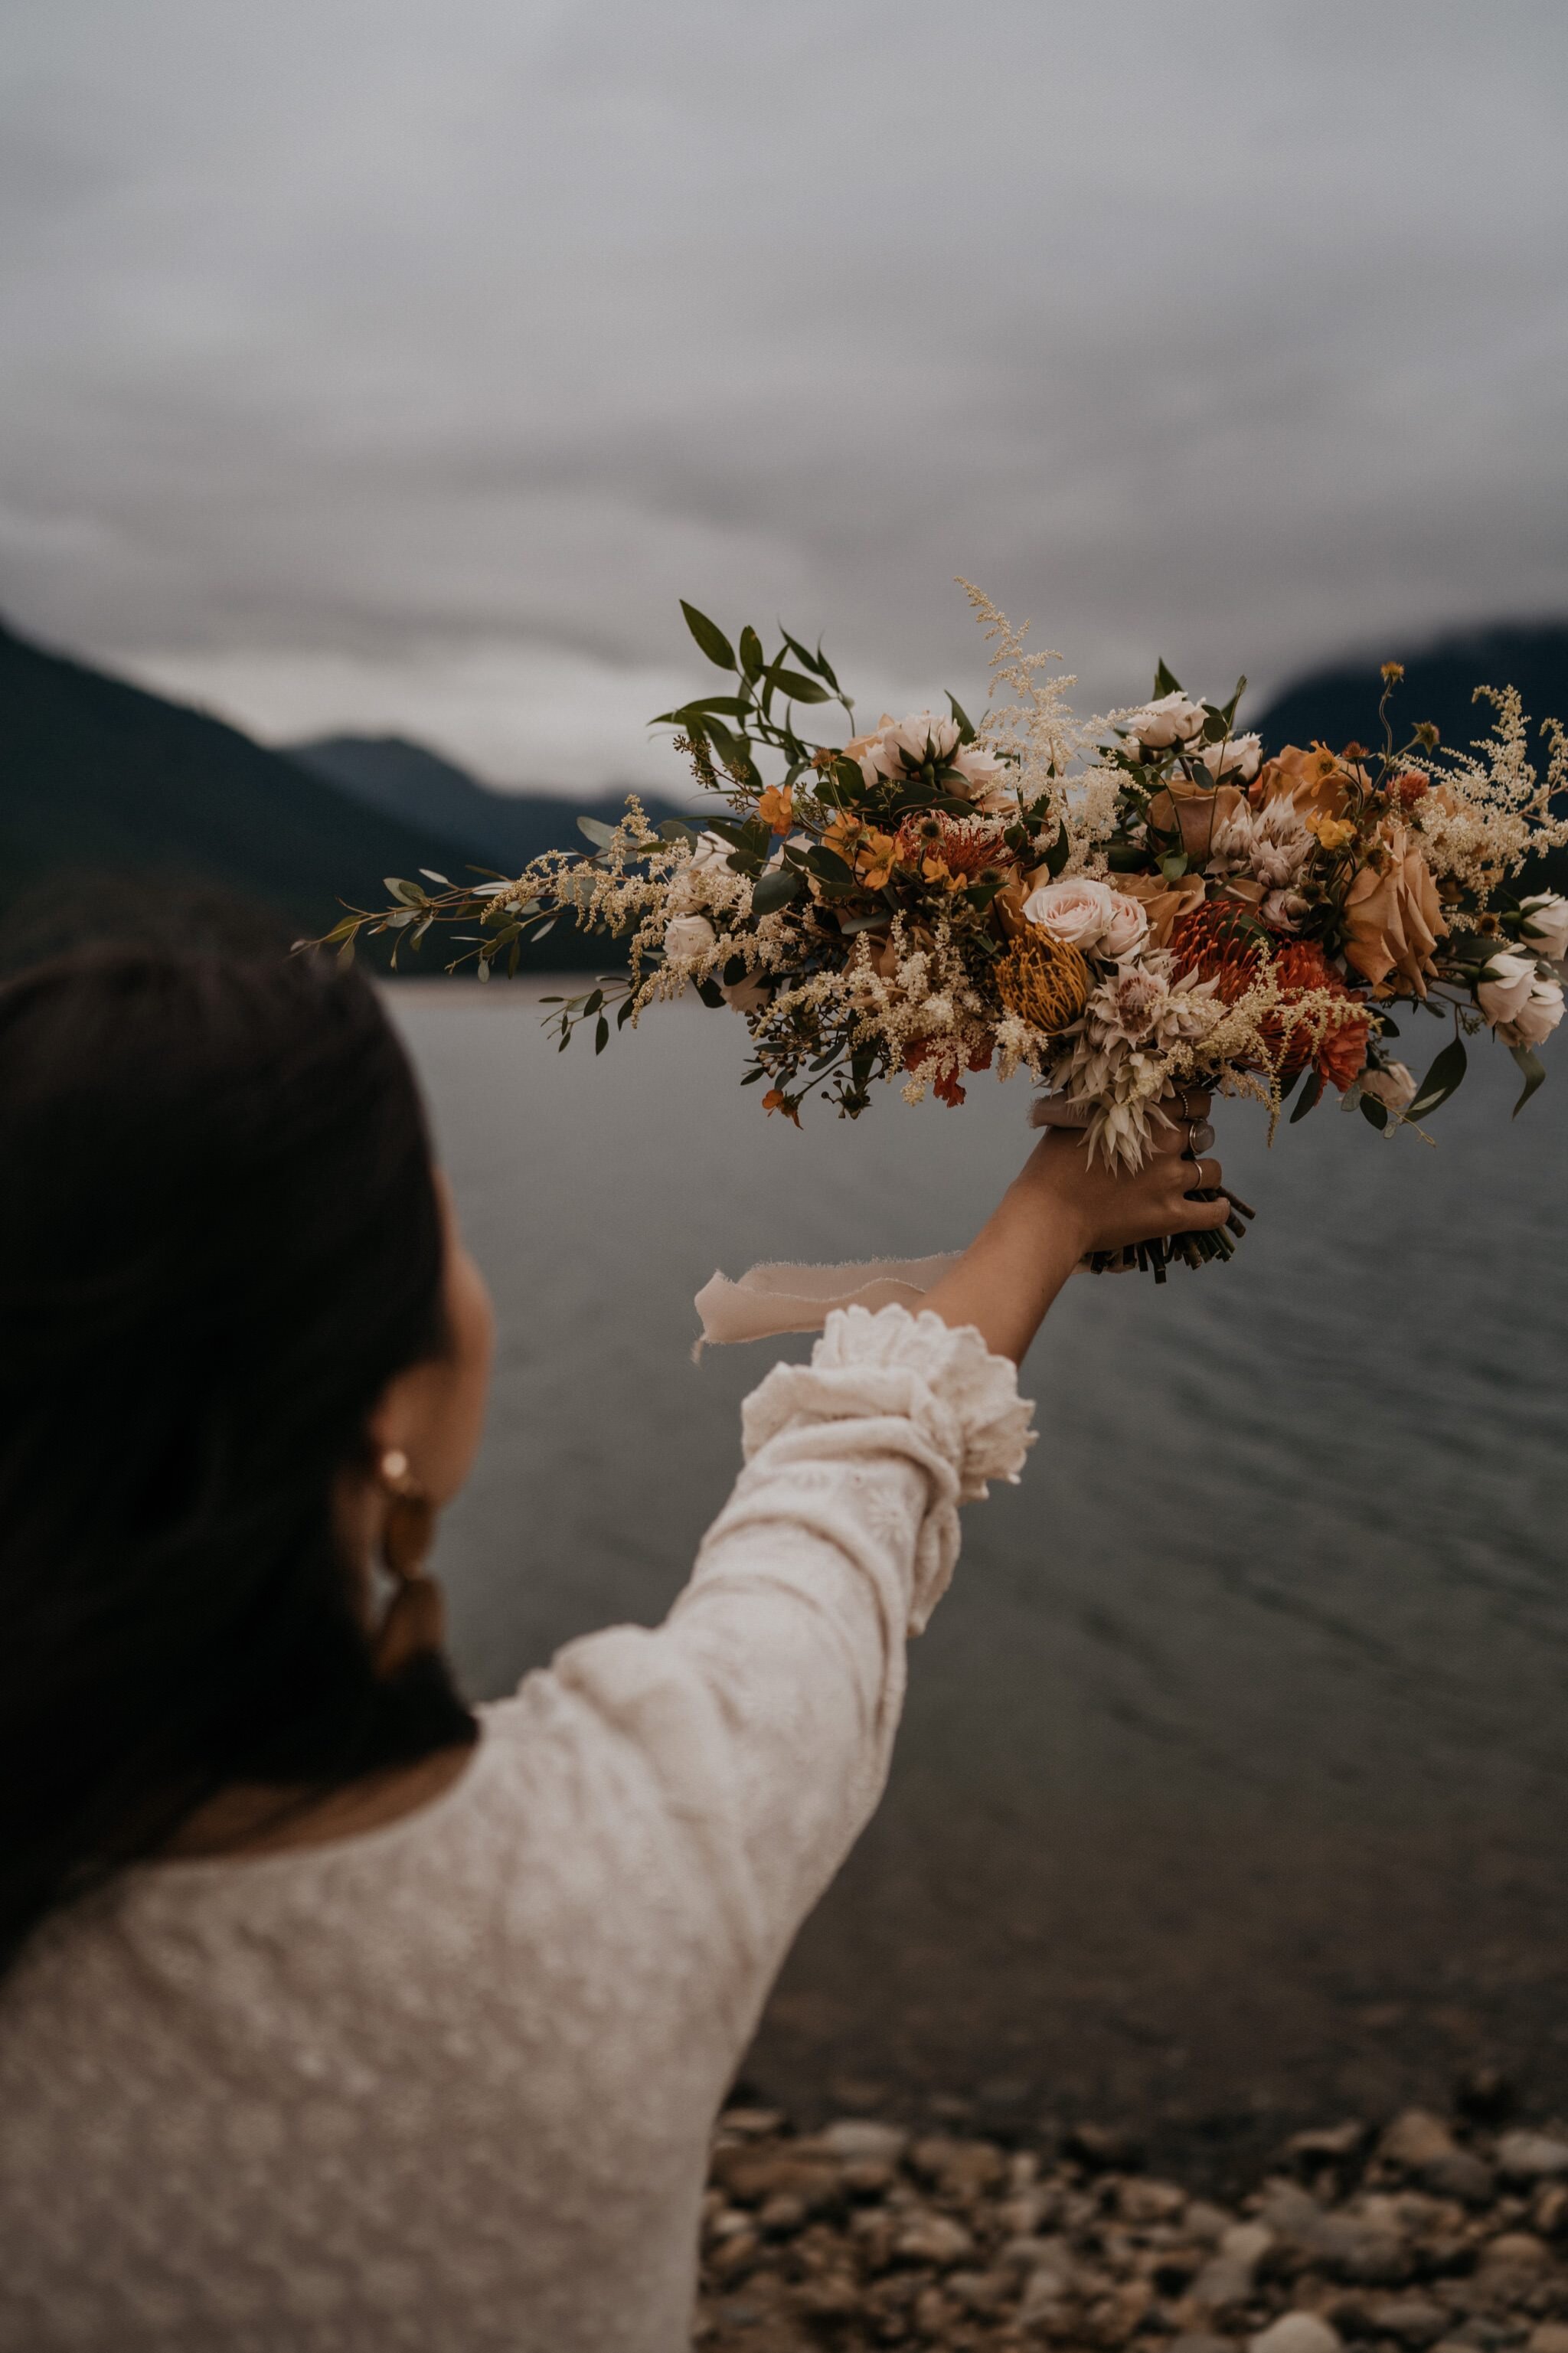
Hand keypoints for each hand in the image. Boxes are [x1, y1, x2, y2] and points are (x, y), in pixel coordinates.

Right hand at [922, 1096, 1229, 1364]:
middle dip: (1195, 1137)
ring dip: (1205, 1172)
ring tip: (1191, 1177)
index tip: (1180, 1113)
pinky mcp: (1172, 1216)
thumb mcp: (1072, 1119)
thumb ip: (1101, 1104)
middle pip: (1205, 1131)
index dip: (1189, 1105)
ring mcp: (1172, 1181)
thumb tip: (1107, 1091)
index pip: (1193, 1097)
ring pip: (1213, 1170)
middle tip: (1179, 1147)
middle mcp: (1167, 1143)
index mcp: (1146, 1113)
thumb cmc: (1051, 1166)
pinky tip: (1213, 1207)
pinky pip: (1213, 1214)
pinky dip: (1216, 1210)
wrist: (1048, 1214)